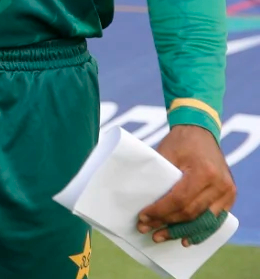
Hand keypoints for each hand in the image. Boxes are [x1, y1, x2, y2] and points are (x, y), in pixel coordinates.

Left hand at [137, 125, 236, 245]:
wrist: (201, 132)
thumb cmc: (180, 142)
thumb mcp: (166, 154)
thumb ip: (160, 178)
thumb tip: (142, 203)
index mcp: (203, 172)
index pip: (179, 199)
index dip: (160, 211)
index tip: (143, 217)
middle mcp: (220, 184)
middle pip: (191, 212)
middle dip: (167, 223)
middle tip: (148, 230)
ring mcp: (228, 192)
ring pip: (203, 220)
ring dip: (182, 231)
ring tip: (162, 237)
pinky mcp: (229, 196)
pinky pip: (215, 219)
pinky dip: (201, 230)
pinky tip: (187, 239)